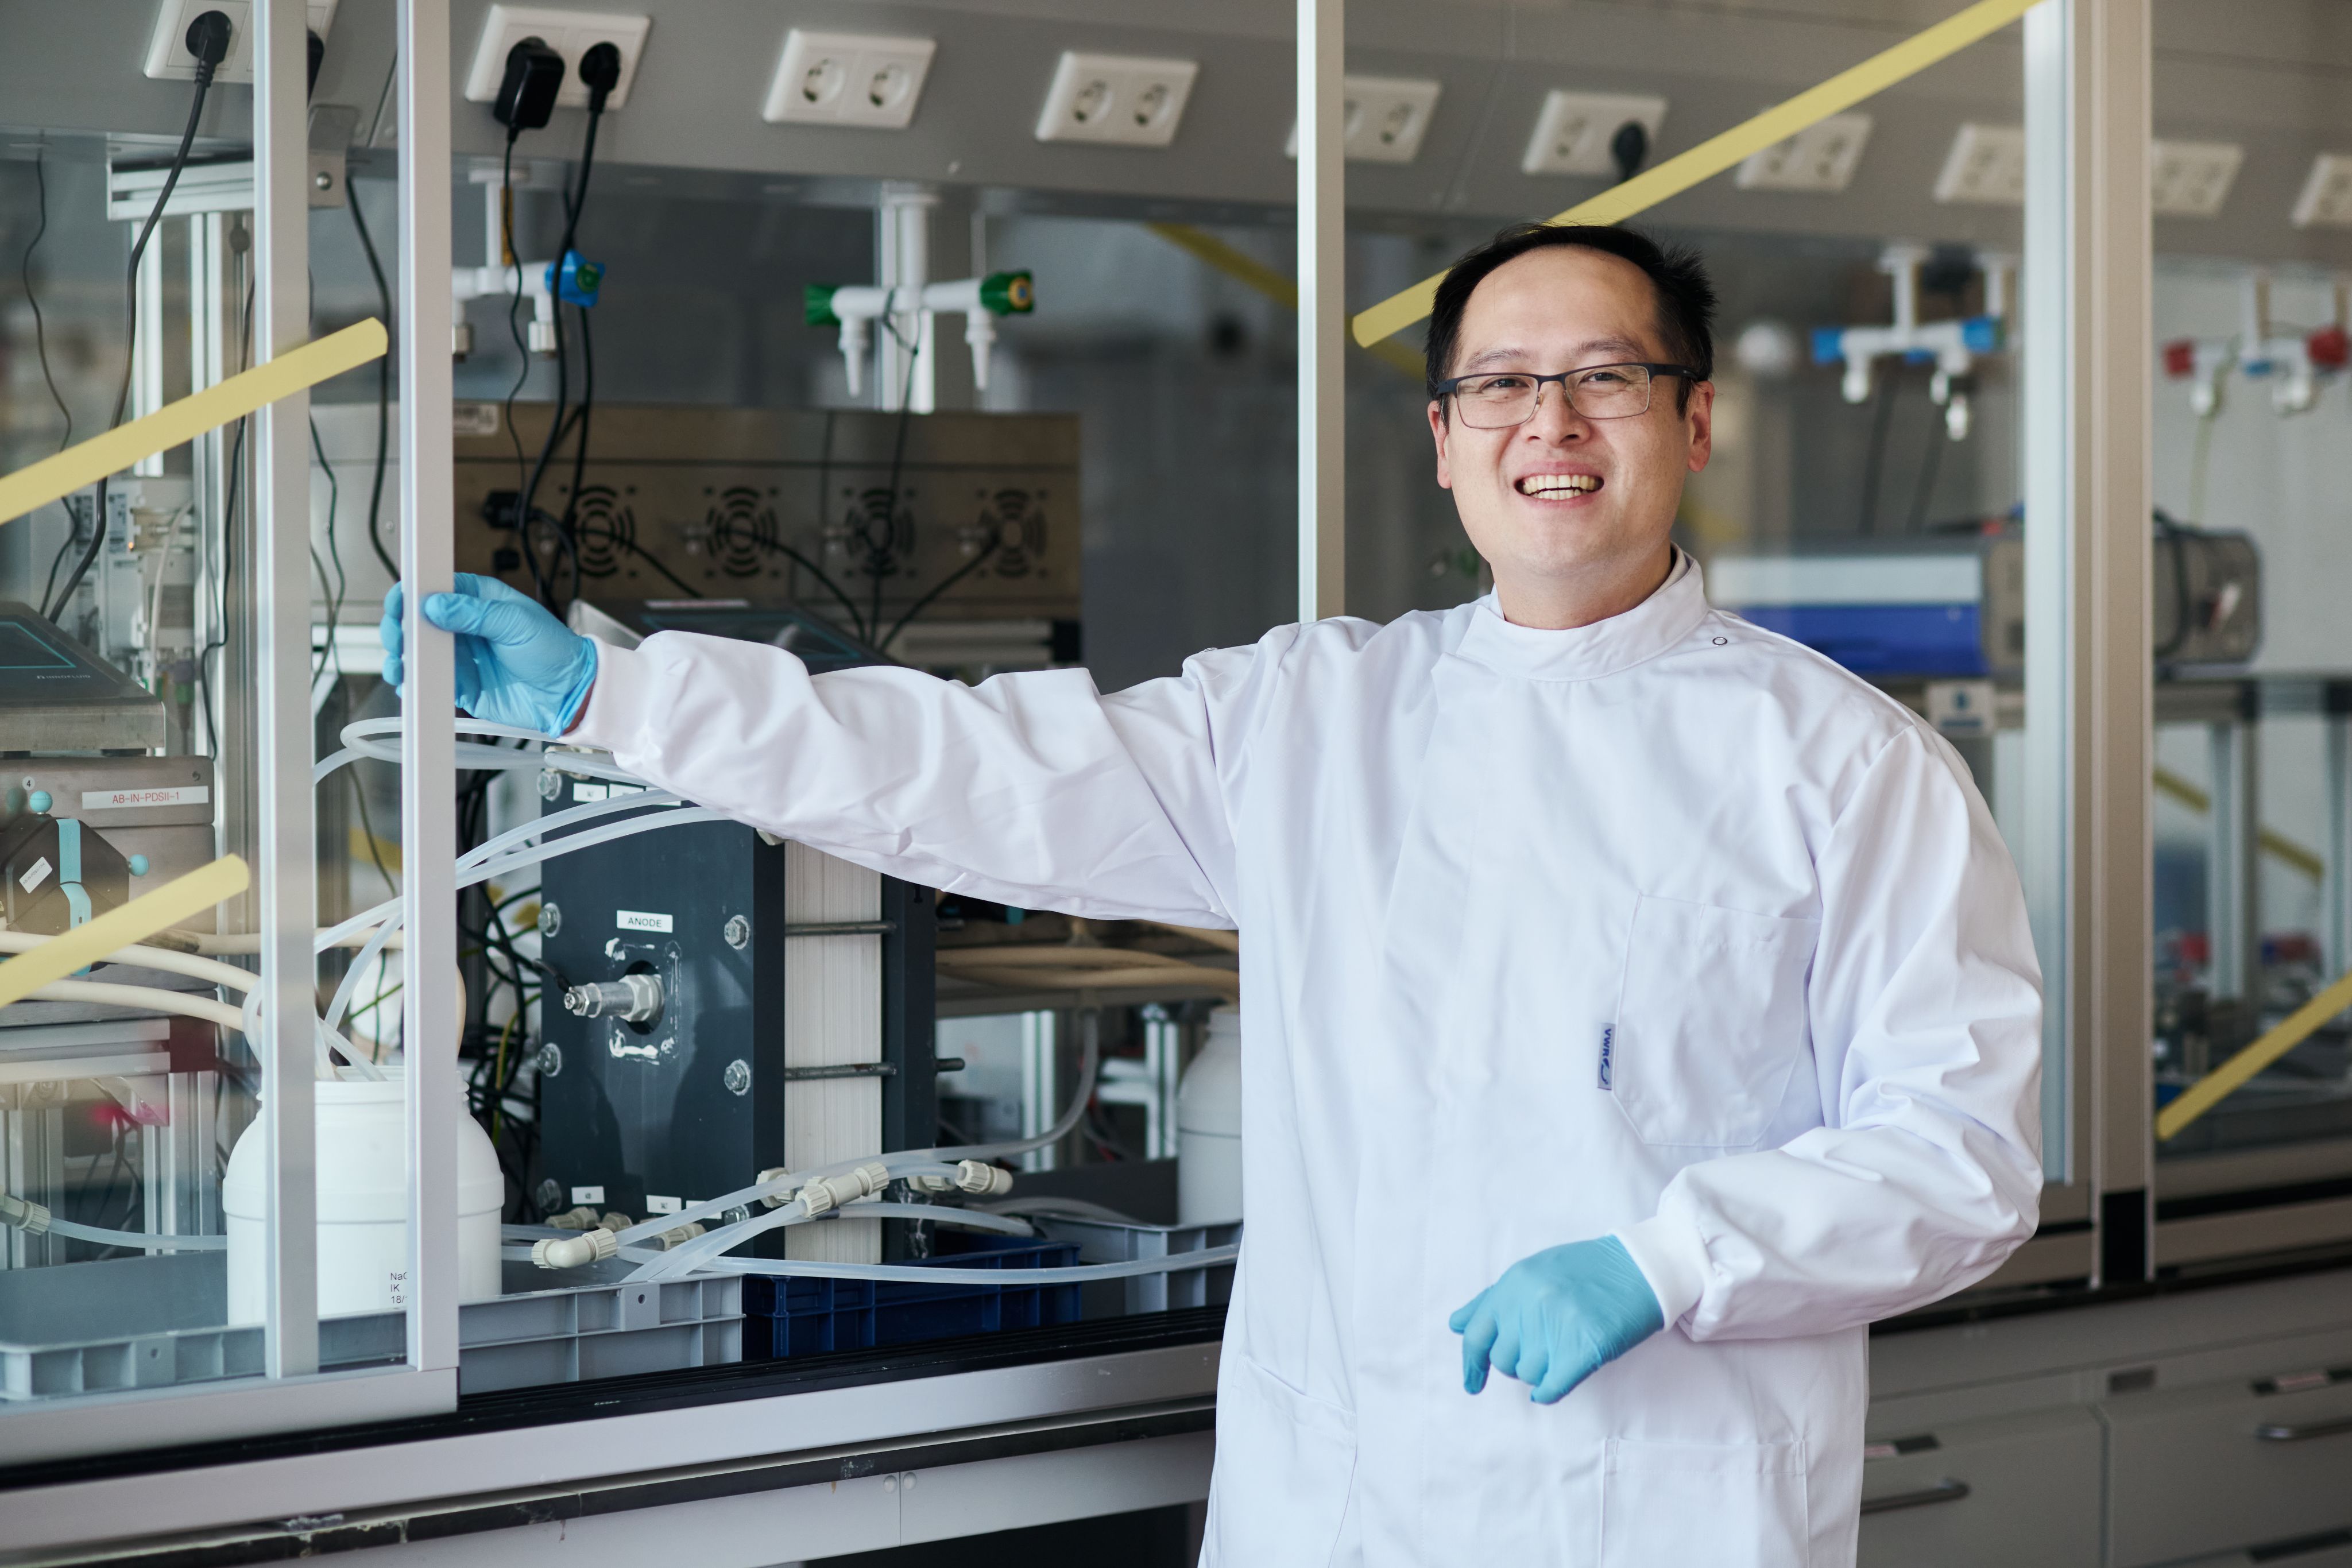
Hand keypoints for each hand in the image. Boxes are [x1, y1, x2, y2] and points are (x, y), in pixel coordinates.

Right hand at [381, 573, 597, 735]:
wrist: (570, 693)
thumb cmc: (554, 650)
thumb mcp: (517, 623)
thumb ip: (475, 614)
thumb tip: (434, 605)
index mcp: (478, 600)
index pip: (434, 590)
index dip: (411, 594)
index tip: (397, 603)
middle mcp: (464, 627)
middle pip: (417, 622)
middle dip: (399, 628)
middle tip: (397, 639)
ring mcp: (461, 657)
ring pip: (417, 653)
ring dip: (401, 658)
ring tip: (398, 665)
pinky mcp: (461, 686)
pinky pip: (429, 684)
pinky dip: (414, 685)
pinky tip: (408, 685)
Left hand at [1449, 1235, 1663, 1403]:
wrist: (1640, 1268)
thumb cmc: (1586, 1271)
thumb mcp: (1532, 1273)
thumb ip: (1492, 1300)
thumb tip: (1457, 1325)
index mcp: (1514, 1284)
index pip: (1476, 1334)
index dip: (1472, 1364)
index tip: (1472, 1384)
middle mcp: (1530, 1304)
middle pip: (1503, 1360)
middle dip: (1517, 1362)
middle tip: (1543, 1349)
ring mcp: (1557, 1325)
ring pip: (1528, 1374)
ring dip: (1540, 1372)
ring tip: (1560, 1351)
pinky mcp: (1585, 1348)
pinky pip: (1552, 1387)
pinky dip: (1548, 1391)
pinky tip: (1552, 1386)